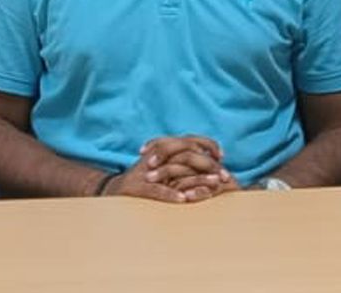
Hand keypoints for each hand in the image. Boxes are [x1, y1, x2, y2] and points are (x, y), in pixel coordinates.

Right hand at [103, 136, 234, 202]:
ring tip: (212, 187)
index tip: (222, 157)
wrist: (115, 190)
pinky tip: (183, 201)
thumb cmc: (145, 180)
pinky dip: (170, 195)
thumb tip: (210, 161)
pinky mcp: (138, 187)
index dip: (207, 145)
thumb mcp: (164, 167)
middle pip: (186, 154)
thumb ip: (182, 161)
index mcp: (163, 149)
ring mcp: (146, 171)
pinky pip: (156, 190)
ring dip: (196, 180)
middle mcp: (156, 156)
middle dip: (208, 166)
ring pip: (175, 172)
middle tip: (225, 177)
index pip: (189, 140)